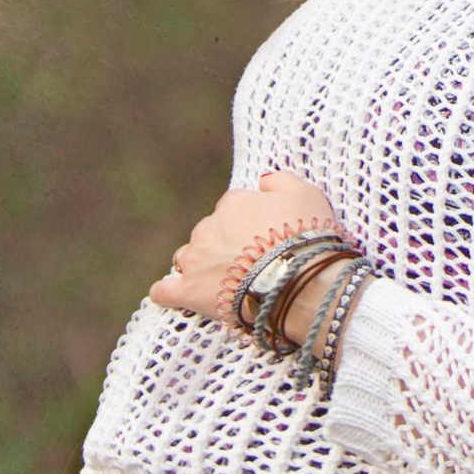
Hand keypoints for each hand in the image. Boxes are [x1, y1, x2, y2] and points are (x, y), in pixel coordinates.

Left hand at [149, 167, 342, 331]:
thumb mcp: (307, 195)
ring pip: (187, 257)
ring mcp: (196, 260)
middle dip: (223, 244)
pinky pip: (166, 290)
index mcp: (233, 203)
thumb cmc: (304, 237)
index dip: (248, 223)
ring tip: (218, 281)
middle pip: (209, 232)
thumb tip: (263, 179)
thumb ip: (282, 181)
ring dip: (197, 265)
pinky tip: (169, 294)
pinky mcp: (189, 291)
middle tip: (248, 264)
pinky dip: (167, 292)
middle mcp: (209, 226)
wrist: (295, 282)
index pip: (233, 207)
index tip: (262, 238)